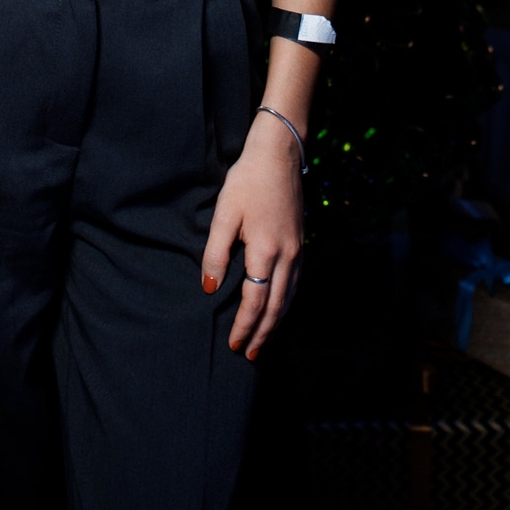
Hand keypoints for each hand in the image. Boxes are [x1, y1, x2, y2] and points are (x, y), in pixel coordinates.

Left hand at [201, 113, 304, 358]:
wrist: (279, 154)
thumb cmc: (247, 181)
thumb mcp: (224, 213)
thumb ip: (215, 253)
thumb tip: (209, 288)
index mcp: (265, 250)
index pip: (255, 300)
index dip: (245, 324)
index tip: (234, 344)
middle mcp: (287, 256)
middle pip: (276, 306)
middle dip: (262, 332)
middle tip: (250, 354)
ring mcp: (298, 250)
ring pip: (290, 297)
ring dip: (276, 322)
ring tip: (264, 340)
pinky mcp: (301, 243)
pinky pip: (296, 283)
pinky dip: (287, 303)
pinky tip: (279, 308)